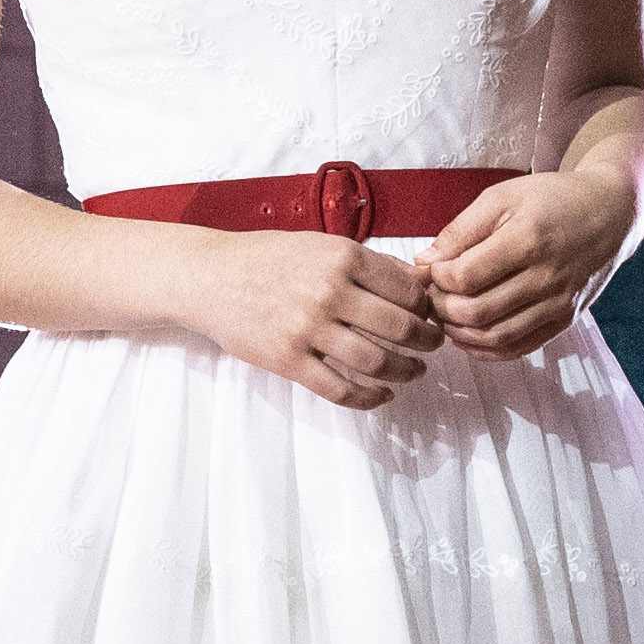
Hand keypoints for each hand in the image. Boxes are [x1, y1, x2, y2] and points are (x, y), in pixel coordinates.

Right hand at [197, 230, 443, 409]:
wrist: (210, 277)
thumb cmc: (267, 258)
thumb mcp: (320, 245)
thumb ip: (369, 263)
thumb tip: (419, 282)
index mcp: (342, 257)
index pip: (406, 290)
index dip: (427, 307)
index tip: (430, 315)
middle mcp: (328, 292)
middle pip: (399, 328)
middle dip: (427, 342)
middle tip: (433, 345)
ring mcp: (307, 329)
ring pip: (376, 362)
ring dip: (405, 371)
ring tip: (413, 371)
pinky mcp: (288, 360)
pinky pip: (339, 389)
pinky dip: (369, 398)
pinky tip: (381, 395)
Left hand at [416, 167, 640, 362]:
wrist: (610, 212)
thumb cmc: (553, 199)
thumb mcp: (503, 197)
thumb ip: (460, 230)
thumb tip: (423, 263)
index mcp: (528, 239)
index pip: (464, 277)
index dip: (436, 278)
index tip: (432, 269)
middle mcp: (547, 277)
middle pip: (476, 312)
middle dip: (442, 308)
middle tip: (433, 295)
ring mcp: (558, 303)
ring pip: (495, 336)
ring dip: (459, 332)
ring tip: (446, 314)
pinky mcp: (565, 320)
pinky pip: (518, 348)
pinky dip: (485, 349)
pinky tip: (468, 334)